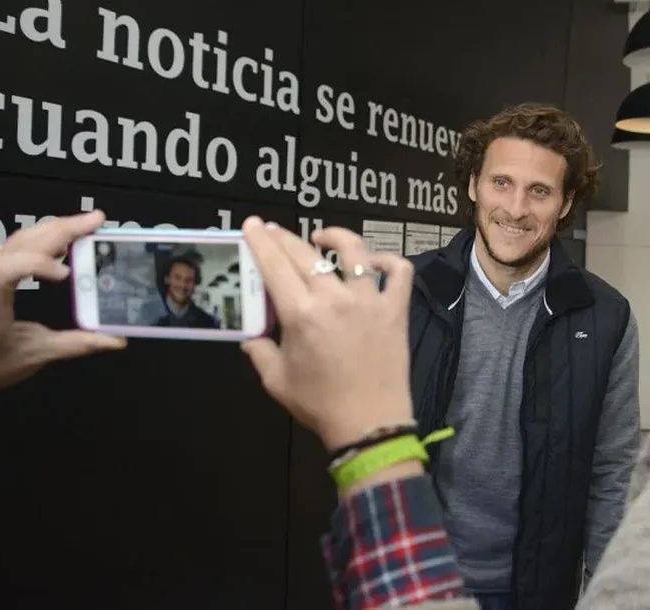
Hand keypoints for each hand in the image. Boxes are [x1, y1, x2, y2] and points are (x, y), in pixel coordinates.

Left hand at [0, 211, 126, 414]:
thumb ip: (76, 344)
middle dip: (60, 229)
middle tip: (96, 221)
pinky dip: (45, 237)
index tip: (66, 274)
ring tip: (87, 223)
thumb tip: (114, 339)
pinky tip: (65, 238)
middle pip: (18, 243)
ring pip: (17, 239)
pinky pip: (17, 246)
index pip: (5, 271)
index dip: (36, 264)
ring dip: (54, 228)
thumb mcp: (34, 356)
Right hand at [240, 218, 414, 449]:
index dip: (261, 242)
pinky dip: (389, 261)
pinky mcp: (396, 309)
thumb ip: (260, 352)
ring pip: (354, 252)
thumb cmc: (320, 404)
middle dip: (284, 237)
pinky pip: (399, 273)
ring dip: (335, 237)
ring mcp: (370, 300)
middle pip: (305, 254)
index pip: (275, 265)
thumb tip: (251, 338)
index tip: (253, 225)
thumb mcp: (277, 380)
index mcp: (301, 314)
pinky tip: (373, 262)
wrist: (370, 424)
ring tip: (322, 238)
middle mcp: (335, 298)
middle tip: (273, 231)